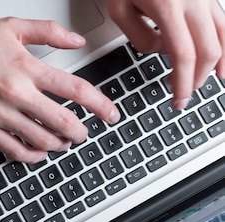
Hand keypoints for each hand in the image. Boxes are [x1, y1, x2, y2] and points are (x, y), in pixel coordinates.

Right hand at [0, 18, 120, 163]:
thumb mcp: (12, 27)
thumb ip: (48, 32)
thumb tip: (76, 41)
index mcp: (27, 68)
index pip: (75, 90)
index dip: (100, 104)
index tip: (111, 113)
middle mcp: (16, 93)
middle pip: (62, 121)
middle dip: (80, 132)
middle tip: (85, 133)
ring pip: (41, 139)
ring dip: (59, 144)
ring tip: (64, 142)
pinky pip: (13, 150)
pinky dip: (31, 156)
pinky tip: (39, 153)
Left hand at [107, 0, 224, 109]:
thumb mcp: (119, 9)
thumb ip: (140, 36)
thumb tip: (163, 52)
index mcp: (169, 6)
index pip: (183, 56)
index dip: (182, 83)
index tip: (176, 100)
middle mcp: (194, 1)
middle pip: (207, 50)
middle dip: (196, 79)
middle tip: (183, 95)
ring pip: (224, 36)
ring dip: (218, 63)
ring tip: (209, 81)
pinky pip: (224, 21)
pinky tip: (223, 58)